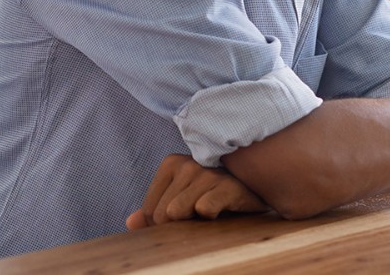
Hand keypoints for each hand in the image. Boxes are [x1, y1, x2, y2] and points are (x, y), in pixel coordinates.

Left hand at [126, 154, 267, 229]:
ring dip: (195, 221)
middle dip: (178, 225)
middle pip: (161, 214)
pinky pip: (204, 210)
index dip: (162, 225)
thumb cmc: (217, 196)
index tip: (184, 219)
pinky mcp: (227, 186)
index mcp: (171, 164)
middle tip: (199, 217)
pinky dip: (211, 218)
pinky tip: (224, 211)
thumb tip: (131, 223)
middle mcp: (187, 164)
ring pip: (177, 213)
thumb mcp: (183, 201)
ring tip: (212, 212)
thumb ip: (154, 210)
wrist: (258, 192)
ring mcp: (207, 173)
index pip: (149, 210)